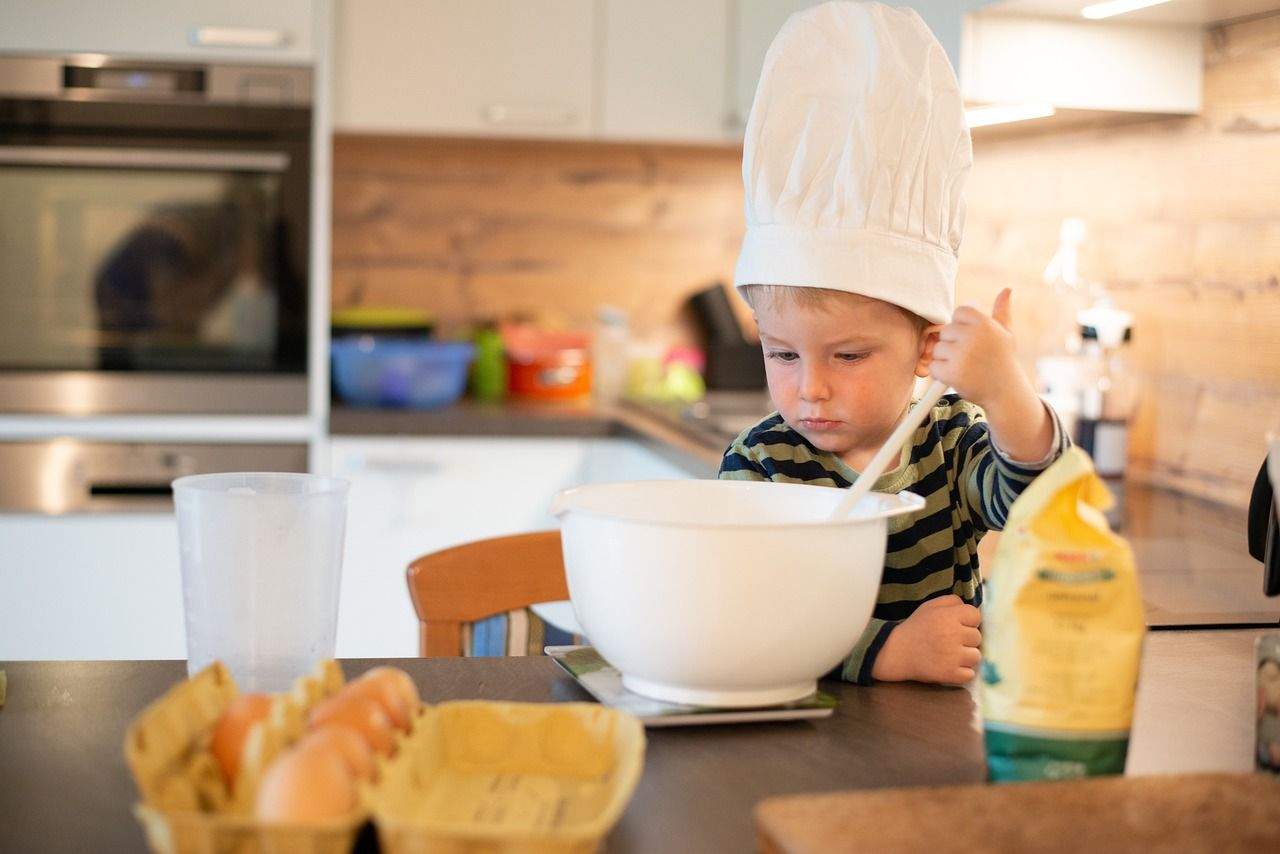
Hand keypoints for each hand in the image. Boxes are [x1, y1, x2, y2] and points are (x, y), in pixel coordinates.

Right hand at [871, 594, 981, 685]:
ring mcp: (952, 656)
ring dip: (965, 656)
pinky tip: (949, 667)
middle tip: (949, 641)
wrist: (896, 652)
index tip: (957, 625)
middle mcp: (953, 635)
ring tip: (950, 655)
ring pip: (975, 656)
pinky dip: (962, 673)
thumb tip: (971, 607)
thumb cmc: (916, 627)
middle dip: (965, 639)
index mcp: (948, 616)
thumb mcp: (930, 607)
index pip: (976, 616)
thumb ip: (952, 601)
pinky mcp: (950, 674)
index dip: (968, 621)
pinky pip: (970, 674)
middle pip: (977, 637)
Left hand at [928, 288, 1032, 412]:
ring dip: (946, 359)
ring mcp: (962, 354)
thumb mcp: (1006, 334)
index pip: (958, 312)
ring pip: (937, 349)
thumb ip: (1001, 311)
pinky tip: (957, 377)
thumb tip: (1007, 289)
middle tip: (970, 357)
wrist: (1006, 392)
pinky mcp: (952, 372)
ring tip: (965, 367)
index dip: (962, 327)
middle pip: (945, 331)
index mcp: (984, 323)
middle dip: (953, 344)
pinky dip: (941, 374)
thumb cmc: (1003, 361)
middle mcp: (973, 336)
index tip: (972, 340)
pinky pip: (934, 367)